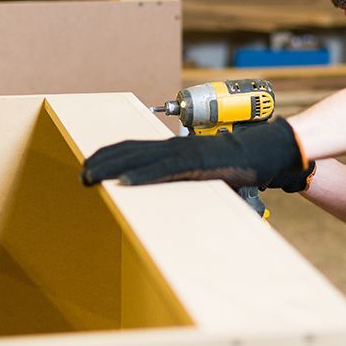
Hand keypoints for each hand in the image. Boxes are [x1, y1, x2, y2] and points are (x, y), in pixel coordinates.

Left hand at [81, 118, 313, 191]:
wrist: (266, 150)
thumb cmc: (239, 164)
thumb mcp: (207, 174)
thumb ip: (188, 182)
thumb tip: (175, 198)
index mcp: (175, 149)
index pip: (132, 148)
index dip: (108, 156)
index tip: (88, 167)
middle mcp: (175, 147)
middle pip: (127, 151)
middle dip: (100, 162)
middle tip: (80, 175)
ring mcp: (184, 154)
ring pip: (138, 159)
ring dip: (110, 169)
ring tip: (89, 178)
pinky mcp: (196, 165)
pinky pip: (163, 171)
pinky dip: (141, 178)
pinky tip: (122, 185)